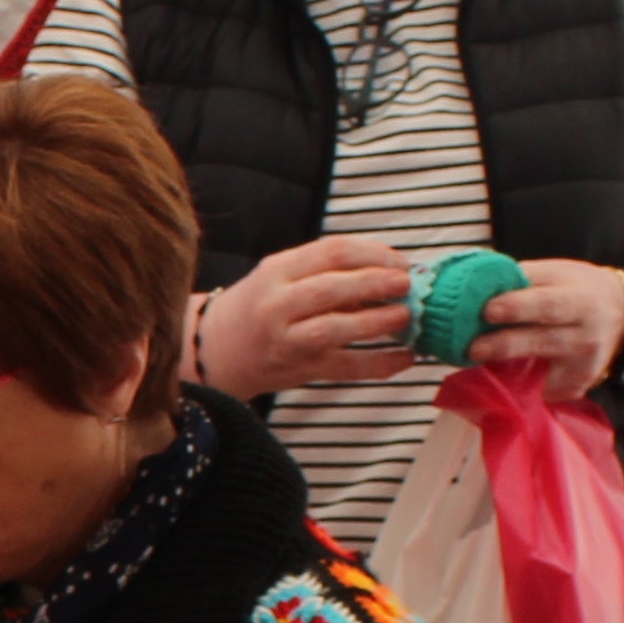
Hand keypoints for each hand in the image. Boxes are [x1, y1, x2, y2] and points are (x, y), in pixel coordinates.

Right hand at [192, 239, 413, 394]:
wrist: (216, 350)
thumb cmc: (259, 306)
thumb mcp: (282, 276)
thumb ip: (326, 270)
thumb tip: (389, 271)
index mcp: (277, 270)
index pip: (332, 252)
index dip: (374, 254)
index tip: (400, 261)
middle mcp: (277, 304)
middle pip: (333, 288)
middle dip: (377, 283)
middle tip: (407, 284)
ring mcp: (287, 340)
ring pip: (335, 329)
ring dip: (377, 322)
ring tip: (405, 316)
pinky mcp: (300, 370)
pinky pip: (346, 368)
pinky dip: (380, 364)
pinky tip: (405, 357)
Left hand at [470, 258, 623, 397]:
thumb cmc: (578, 288)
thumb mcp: (557, 273)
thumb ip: (522, 279)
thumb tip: (479, 286)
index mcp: (580, 299)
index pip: (548, 305)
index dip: (517, 308)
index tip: (488, 310)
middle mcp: (586, 334)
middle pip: (542, 340)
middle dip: (504, 344)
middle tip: (472, 347)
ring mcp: (585, 364)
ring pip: (543, 370)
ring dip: (507, 366)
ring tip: (478, 358)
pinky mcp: (580, 385)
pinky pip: (547, 389)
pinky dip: (525, 383)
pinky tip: (510, 371)